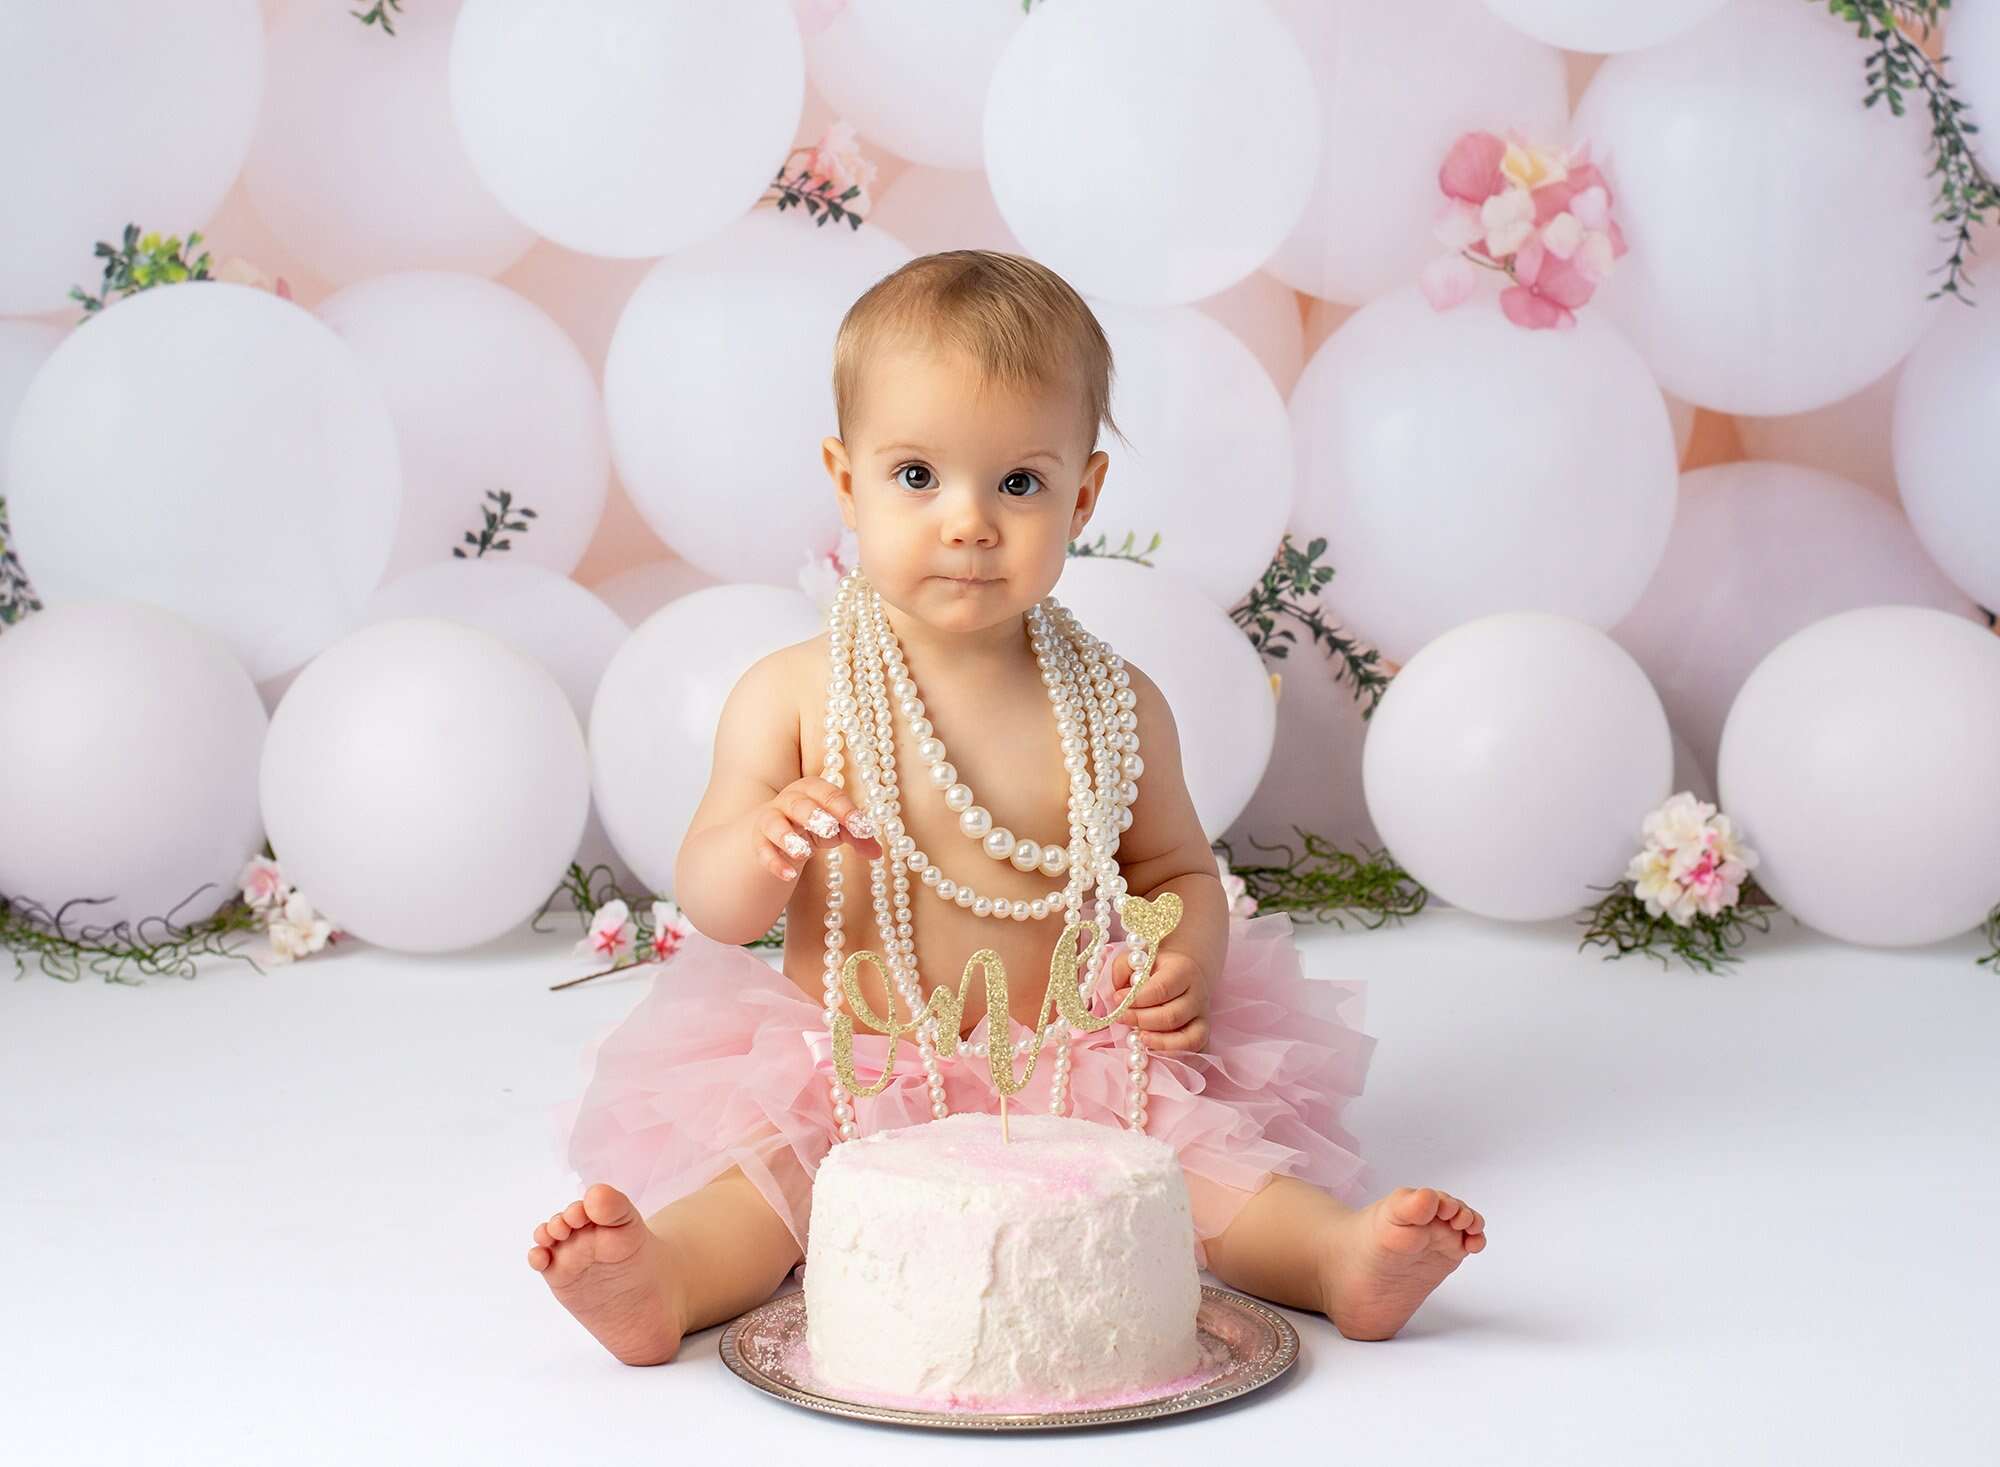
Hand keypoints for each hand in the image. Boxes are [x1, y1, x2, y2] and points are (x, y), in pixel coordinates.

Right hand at [756, 776, 883, 882]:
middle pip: (799, 803)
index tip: (863, 828)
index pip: (829, 794)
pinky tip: (789, 876)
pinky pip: (763, 850)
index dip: (846, 810)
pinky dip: (774, 862)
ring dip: (787, 837)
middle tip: (830, 828)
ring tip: (803, 853)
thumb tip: (876, 853)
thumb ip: (857, 836)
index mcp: (813, 789)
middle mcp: (789, 800)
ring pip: (774, 823)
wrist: (778, 833)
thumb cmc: (815, 826)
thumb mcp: (838, 829)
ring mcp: (771, 819)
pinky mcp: (759, 841)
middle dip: (814, 815)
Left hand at [1108, 947, 1209, 1053]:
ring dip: (1156, 1040)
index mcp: (1184, 970)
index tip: (1116, 998)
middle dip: (1141, 1020)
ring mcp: (1203, 1017)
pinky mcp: (1202, 1034)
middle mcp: (1198, 994)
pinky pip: (1193, 1050)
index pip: (1161, 989)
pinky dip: (1172, 1051)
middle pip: (1172, 1016)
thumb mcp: (1136, 960)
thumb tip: (1119, 996)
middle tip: (1121, 1017)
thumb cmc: (1152, 970)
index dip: (1136, 998)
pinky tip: (1151, 1046)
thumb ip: (1123, 970)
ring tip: (1137, 1035)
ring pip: (1186, 1037)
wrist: (1177, 977)